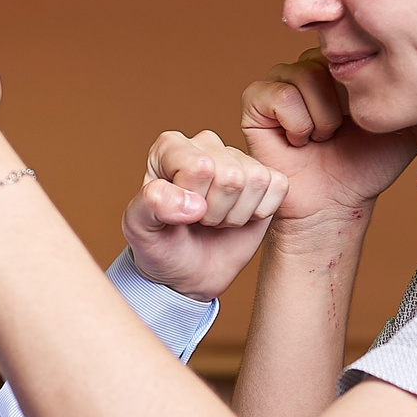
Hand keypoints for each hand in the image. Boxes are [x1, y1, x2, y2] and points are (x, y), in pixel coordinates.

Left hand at [125, 131, 287, 299]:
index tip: (178, 213)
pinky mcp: (266, 176)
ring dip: (236, 214)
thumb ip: (151, 206)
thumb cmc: (160, 245)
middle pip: (231, 176)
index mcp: (169, 147)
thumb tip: (193, 202)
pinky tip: (239, 217)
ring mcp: (237, 158)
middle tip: (199, 220)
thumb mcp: (138, 229)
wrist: (186, 272)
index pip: (198, 168)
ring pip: (256, 180)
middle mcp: (205, 144)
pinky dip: (260, 213)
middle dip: (215, 212)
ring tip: (216, 219)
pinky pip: (278, 186)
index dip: (191, 201)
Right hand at [240, 52, 416, 240]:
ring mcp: (279, 81)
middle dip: (343, 103)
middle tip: (341, 131)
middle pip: (328, 58)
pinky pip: (281, 96)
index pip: (352, 46)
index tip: (363, 117)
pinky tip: (300, 142)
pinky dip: (298, 124)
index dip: (362, 85)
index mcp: (341, 67)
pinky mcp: (255, 101)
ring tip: (321, 138)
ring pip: (305, 75)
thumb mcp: (409, 127)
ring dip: (322, 117)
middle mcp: (309, 67)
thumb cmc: (366, 168)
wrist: (335, 203)